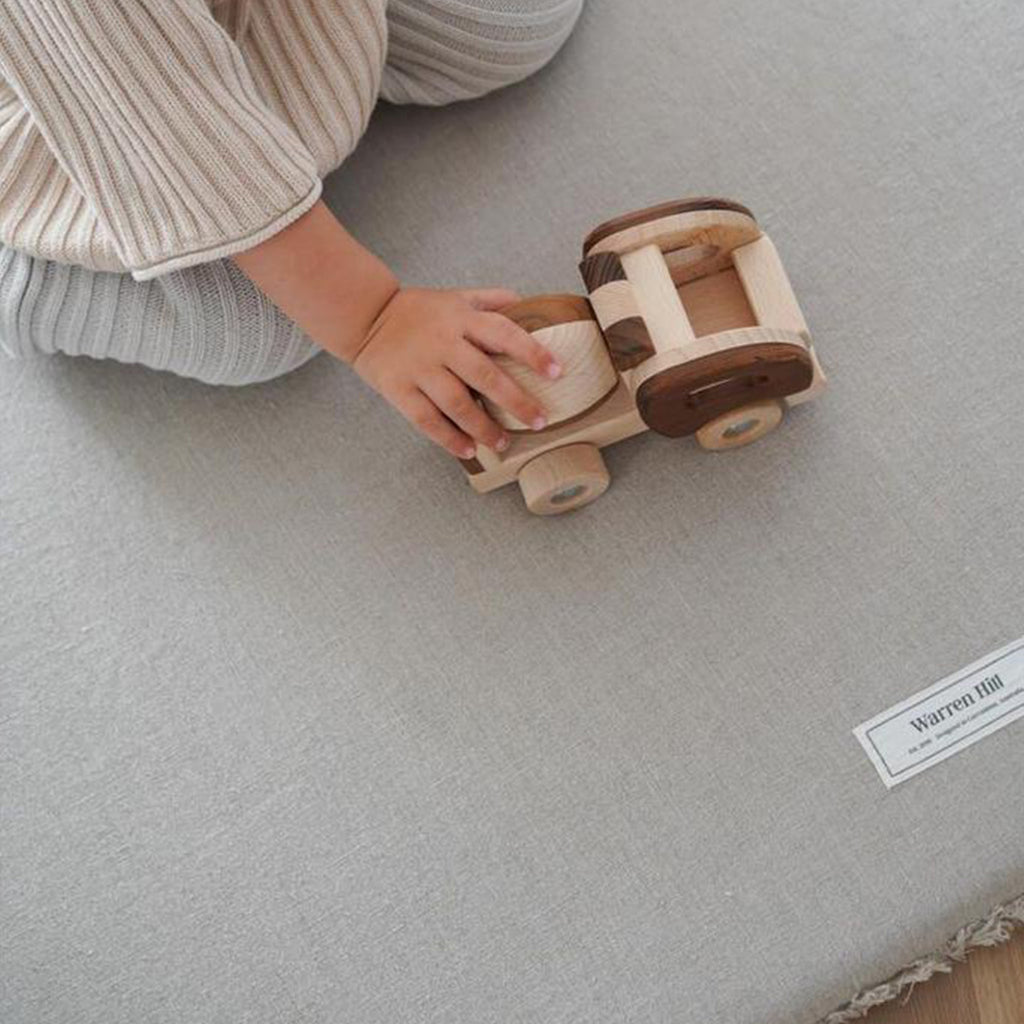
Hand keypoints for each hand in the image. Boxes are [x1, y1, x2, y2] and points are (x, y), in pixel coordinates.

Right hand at [351, 287, 562, 458]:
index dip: (532, 352)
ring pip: (457, 404)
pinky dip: (449, 438)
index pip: (504, 334)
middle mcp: (443, 344)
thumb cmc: (419, 311)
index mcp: (461, 319)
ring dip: (484, 427)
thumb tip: (527, 303)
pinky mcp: (399, 390)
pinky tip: (468, 450)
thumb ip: (491, 300)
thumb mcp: (456, 297)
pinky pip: (427, 420)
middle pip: (485, 376)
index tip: (557, 372)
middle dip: (516, 402)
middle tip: (539, 421)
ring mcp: (420, 368)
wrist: (366, 317)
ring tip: (504, 444)